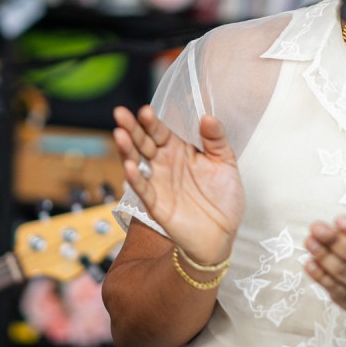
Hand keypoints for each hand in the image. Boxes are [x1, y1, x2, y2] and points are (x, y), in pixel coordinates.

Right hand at [113, 105, 244, 265]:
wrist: (223, 234)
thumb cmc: (223, 197)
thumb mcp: (225, 162)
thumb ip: (216, 139)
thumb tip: (208, 117)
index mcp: (178, 150)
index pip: (159, 131)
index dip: (151, 122)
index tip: (145, 111)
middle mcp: (163, 164)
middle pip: (143, 142)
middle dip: (131, 128)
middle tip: (121, 114)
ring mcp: (157, 183)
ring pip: (137, 162)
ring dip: (127, 149)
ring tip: (120, 134)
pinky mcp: (156, 204)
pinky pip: (143, 189)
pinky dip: (135, 178)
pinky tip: (130, 166)